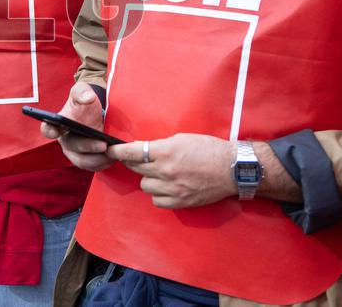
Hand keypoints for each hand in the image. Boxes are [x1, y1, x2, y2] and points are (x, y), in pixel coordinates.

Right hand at [41, 83, 112, 170]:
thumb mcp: (83, 92)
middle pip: (72, 147)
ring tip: (113, 152)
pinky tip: (114, 156)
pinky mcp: (86, 160)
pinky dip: (104, 163)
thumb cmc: (86, 103)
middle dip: (88, 147)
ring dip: (98, 159)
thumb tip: (87, 98)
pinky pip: (93, 166)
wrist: (98, 113)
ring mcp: (74, 152)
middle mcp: (64, 140)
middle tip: (104, 144)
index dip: (49, 130)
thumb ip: (83, 92)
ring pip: (83, 161)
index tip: (54, 130)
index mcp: (58, 124)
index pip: (48, 128)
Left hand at [106, 133, 236, 208]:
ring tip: (161, 174)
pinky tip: (166, 187)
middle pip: (136, 168)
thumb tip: (141, 149)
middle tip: (140, 159)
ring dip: (149, 179)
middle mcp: (166, 171)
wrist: (231, 169)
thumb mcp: (181, 139)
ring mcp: (172, 188)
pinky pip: (156, 200)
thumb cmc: (208, 149)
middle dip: (136, 162)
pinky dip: (158, 194)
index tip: (110, 151)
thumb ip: (159, 145)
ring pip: (145, 185)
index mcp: (165, 151)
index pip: (132, 152)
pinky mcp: (180, 201)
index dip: (118, 152)